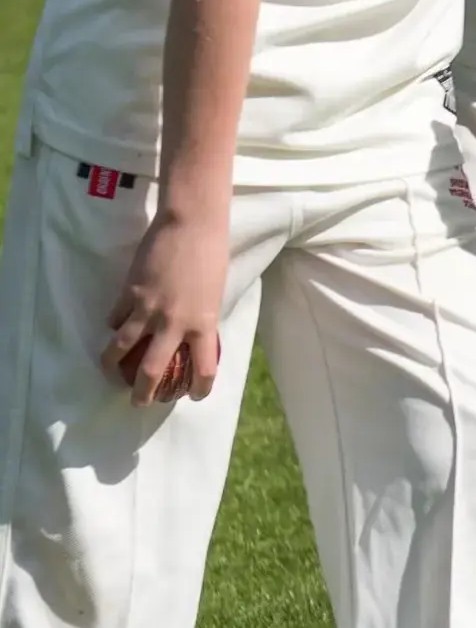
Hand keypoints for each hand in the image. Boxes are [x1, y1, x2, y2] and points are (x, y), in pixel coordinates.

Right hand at [99, 205, 228, 403]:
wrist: (192, 225)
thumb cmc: (211, 256)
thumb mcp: (213, 295)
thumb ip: (200, 319)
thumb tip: (188, 339)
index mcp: (204, 324)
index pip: (204, 368)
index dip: (200, 387)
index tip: (194, 394)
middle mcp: (175, 323)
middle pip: (153, 370)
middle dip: (143, 393)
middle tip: (138, 402)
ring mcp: (148, 309)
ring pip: (121, 348)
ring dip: (112, 365)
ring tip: (109, 371)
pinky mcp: (129, 294)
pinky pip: (115, 318)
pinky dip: (114, 325)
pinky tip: (114, 326)